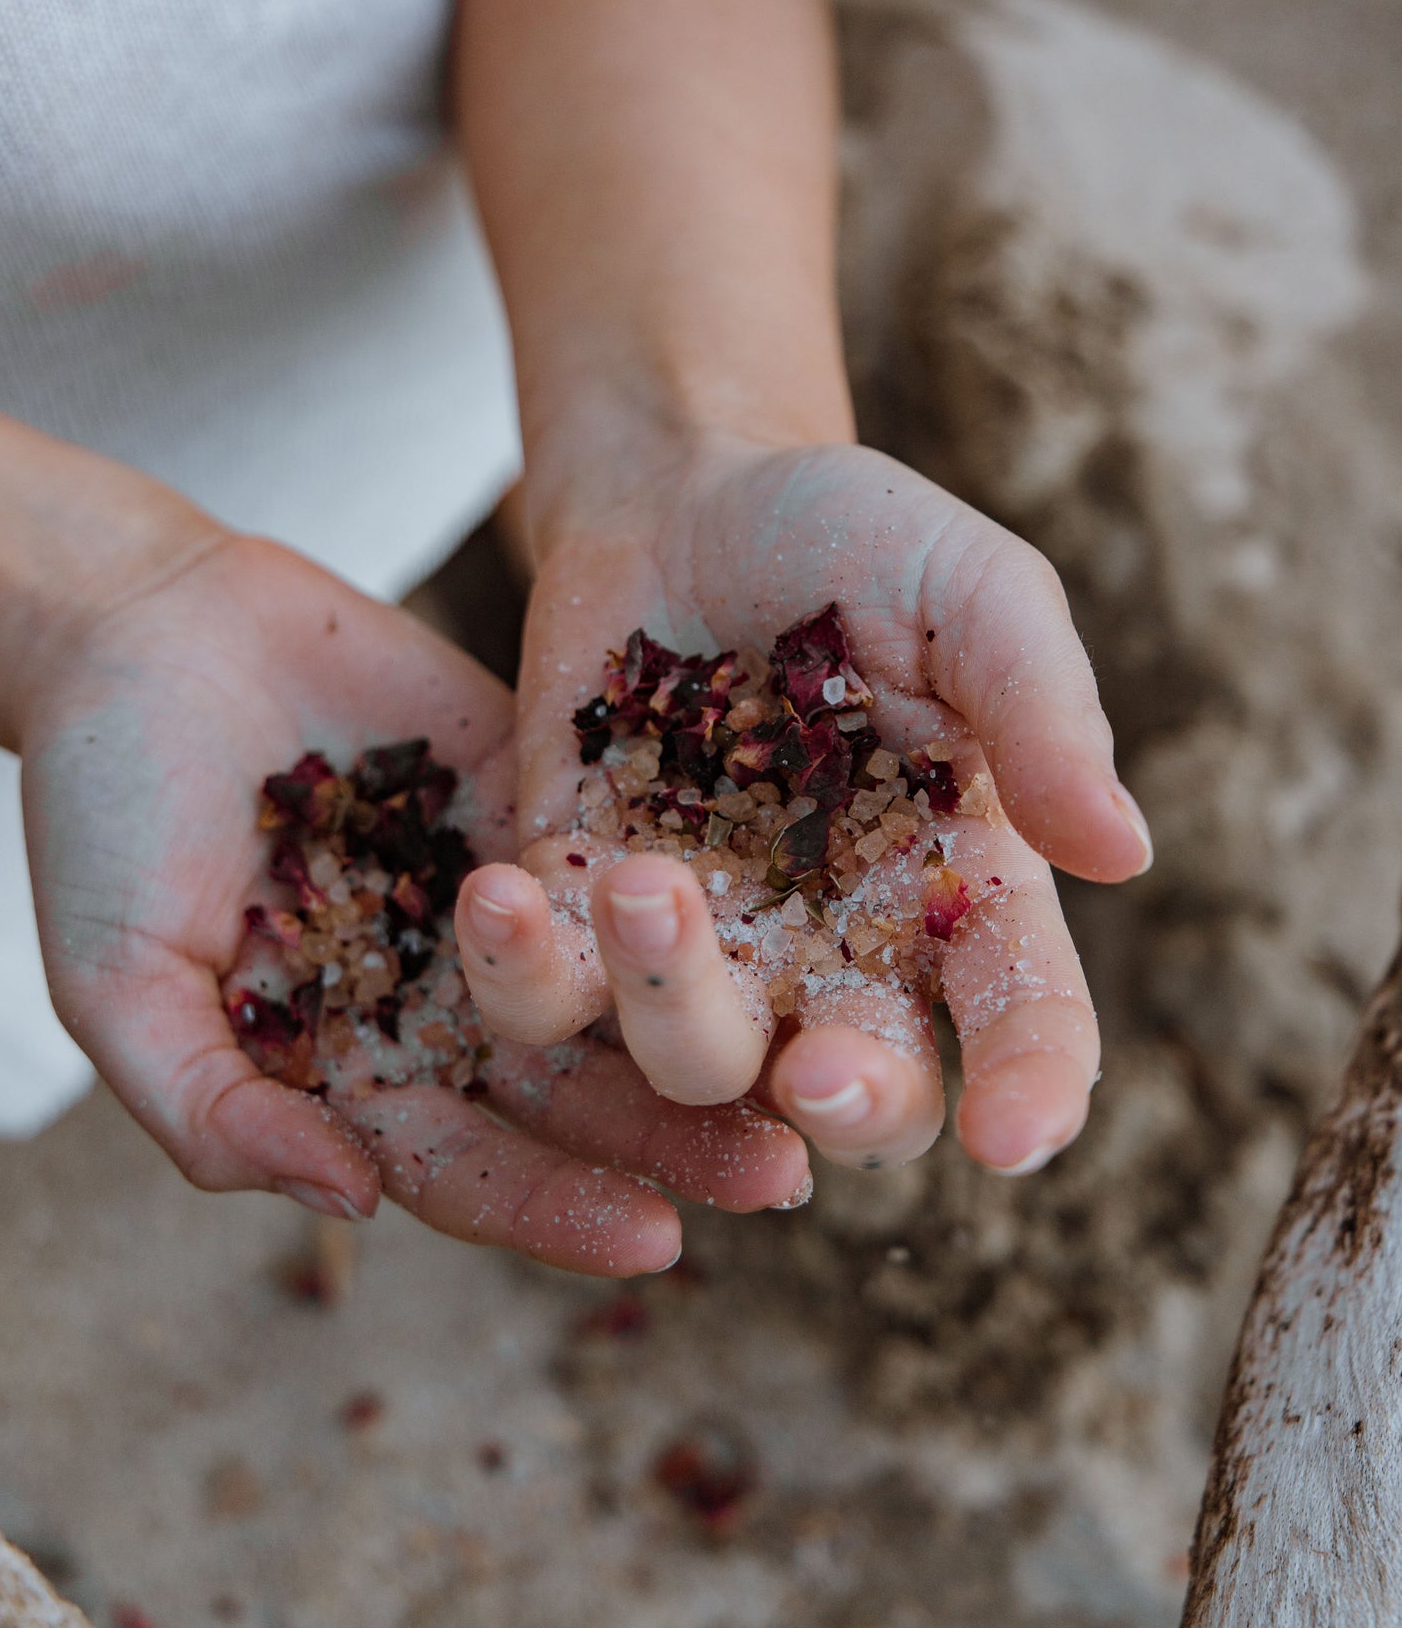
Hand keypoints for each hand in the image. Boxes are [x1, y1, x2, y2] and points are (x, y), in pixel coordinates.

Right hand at [20, 533, 806, 1271]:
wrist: (141, 629)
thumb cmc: (101, 809)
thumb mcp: (116, 976)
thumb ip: (207, 1103)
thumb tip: (346, 1201)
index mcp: (348, 1069)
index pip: (463, 1169)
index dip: (551, 1210)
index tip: (652, 1240)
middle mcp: (439, 1004)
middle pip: (571, 1098)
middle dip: (672, 1142)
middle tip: (782, 1176)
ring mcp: (495, 904)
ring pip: (617, 990)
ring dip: (708, 1031)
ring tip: (811, 1064)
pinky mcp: (535, 803)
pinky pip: (614, 861)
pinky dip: (691, 898)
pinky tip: (782, 914)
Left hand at [455, 439, 1150, 1175]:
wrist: (681, 488)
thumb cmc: (852, 536)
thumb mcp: (971, 590)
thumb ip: (1041, 709)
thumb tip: (1122, 855)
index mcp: (958, 884)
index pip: (1022, 1018)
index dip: (1033, 1093)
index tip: (1012, 1139)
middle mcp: (837, 944)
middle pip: (861, 1097)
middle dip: (847, 1106)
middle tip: (816, 1069)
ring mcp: (703, 940)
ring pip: (691, 1061)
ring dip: (668, 997)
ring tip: (642, 882)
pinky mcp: (571, 906)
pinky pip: (542, 994)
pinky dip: (522, 968)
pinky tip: (505, 891)